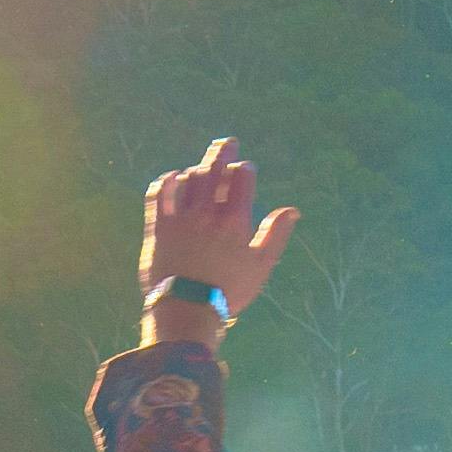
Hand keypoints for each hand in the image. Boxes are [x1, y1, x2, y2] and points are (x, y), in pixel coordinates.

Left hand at [135, 136, 296, 344]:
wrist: (188, 309)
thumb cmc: (230, 290)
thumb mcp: (261, 265)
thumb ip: (276, 234)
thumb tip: (292, 210)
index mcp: (235, 220)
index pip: (241, 180)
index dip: (245, 170)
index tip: (246, 168)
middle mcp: (208, 212)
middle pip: (215, 172)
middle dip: (223, 153)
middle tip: (227, 142)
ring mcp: (182, 217)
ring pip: (189, 180)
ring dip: (198, 167)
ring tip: (203, 163)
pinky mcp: (160, 227)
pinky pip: (160, 194)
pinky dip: (167, 181)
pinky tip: (172, 177)